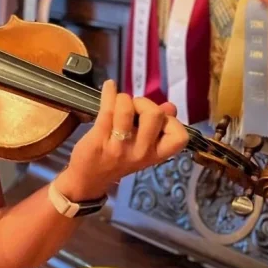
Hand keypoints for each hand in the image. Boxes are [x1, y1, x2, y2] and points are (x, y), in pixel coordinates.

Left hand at [55, 80, 188, 199]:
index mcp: (154, 154)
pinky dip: (109, 93)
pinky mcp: (99, 139)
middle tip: (134, 109)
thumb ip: (158, 127)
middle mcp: (140, 152)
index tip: (158, 118)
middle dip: (144, 103)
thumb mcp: (142, 148)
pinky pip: (107, 109)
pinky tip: (109, 87)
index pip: (179, 137)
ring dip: (124, 99)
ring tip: (118, 103)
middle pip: (155, 114)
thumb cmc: (118, 159)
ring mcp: (119, 146)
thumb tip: (171, 107)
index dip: (171, 121)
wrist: (88, 180)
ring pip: (128, 109)